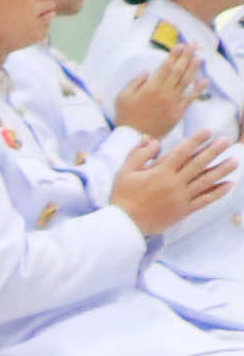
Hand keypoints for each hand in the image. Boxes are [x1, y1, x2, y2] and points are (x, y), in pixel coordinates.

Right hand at [114, 131, 236, 237]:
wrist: (125, 224)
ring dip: (222, 170)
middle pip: (198, 164)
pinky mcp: (183, 210)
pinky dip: (218, 193)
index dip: (196, 140)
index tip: (208, 131)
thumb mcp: (124, 172)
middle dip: (213, 151)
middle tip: (226, 141)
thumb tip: (152, 140)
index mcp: (160, 172)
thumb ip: (138, 153)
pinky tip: (229, 184)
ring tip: (235, 161)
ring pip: (206, 181)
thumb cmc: (122, 196)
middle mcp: (174, 183)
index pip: (182, 152)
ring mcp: (181, 198)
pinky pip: (205, 200)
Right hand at [116, 43, 204, 141]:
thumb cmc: (126, 116)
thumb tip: (148, 71)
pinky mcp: (179, 112)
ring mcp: (174, 102)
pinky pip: (191, 98)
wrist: (135, 137)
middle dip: (186, 57)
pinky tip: (205, 80)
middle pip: (178, 71)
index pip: (165, 67)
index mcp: (151, 88)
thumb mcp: (122, 97)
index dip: (174, 55)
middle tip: (193, 46)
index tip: (180, 45)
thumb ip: (135, 82)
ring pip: (187, 82)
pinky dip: (199, 89)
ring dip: (194, 68)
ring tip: (199, 57)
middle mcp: (165, 93)